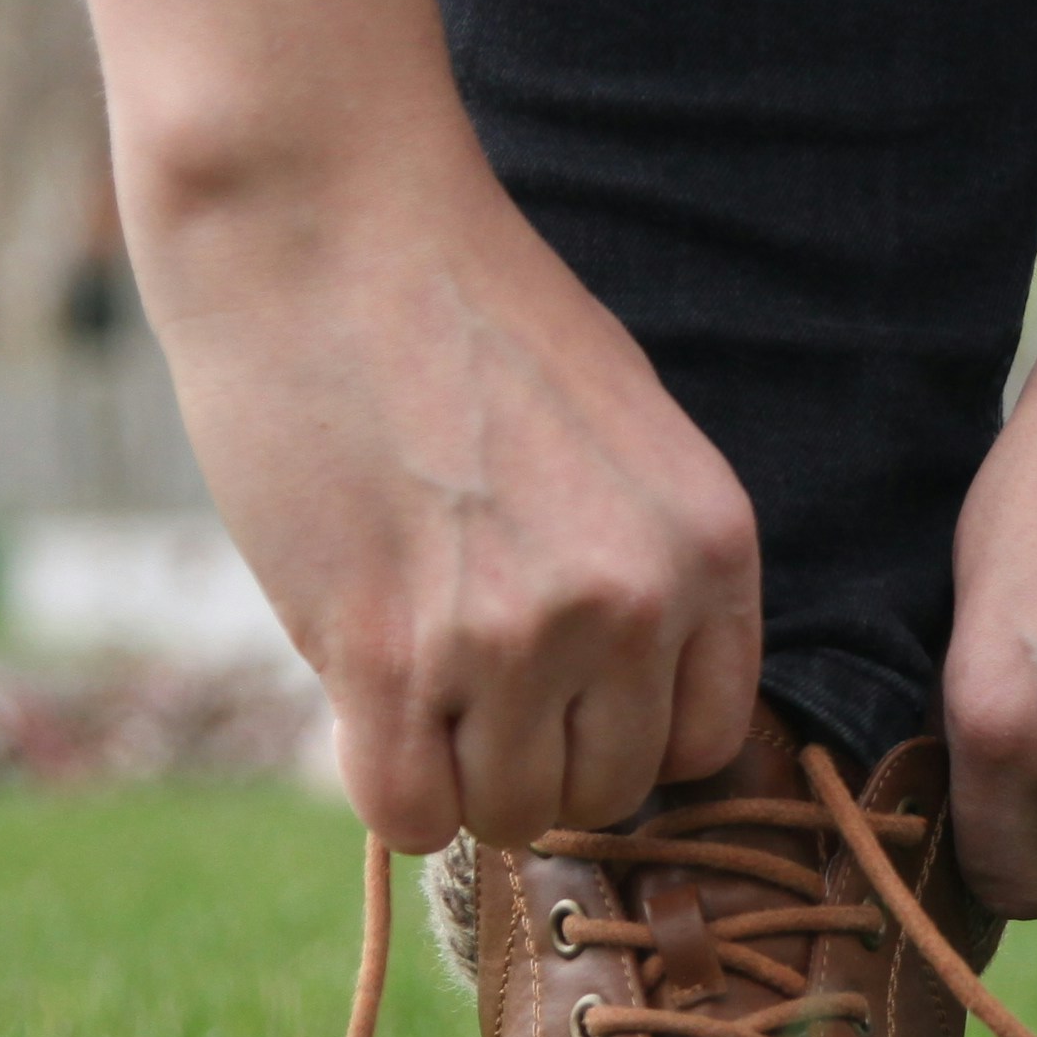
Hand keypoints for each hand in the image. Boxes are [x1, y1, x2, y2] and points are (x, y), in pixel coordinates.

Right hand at [129, 136, 762, 853]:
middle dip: (534, 757)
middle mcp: (633, 600)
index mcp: (711, 543)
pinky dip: (386, 783)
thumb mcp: (621, 428)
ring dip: (455, 770)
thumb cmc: (462, 309)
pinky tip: (363, 699)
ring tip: (411, 664)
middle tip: (464, 673)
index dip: (621, 733)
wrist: (325, 221)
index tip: (559, 691)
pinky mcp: (388, 654)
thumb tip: (610, 707)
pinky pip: (409, 815)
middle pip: (604, 792)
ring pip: (508, 814)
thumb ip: (640, 562)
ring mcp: (514, 635)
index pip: (704, 742)